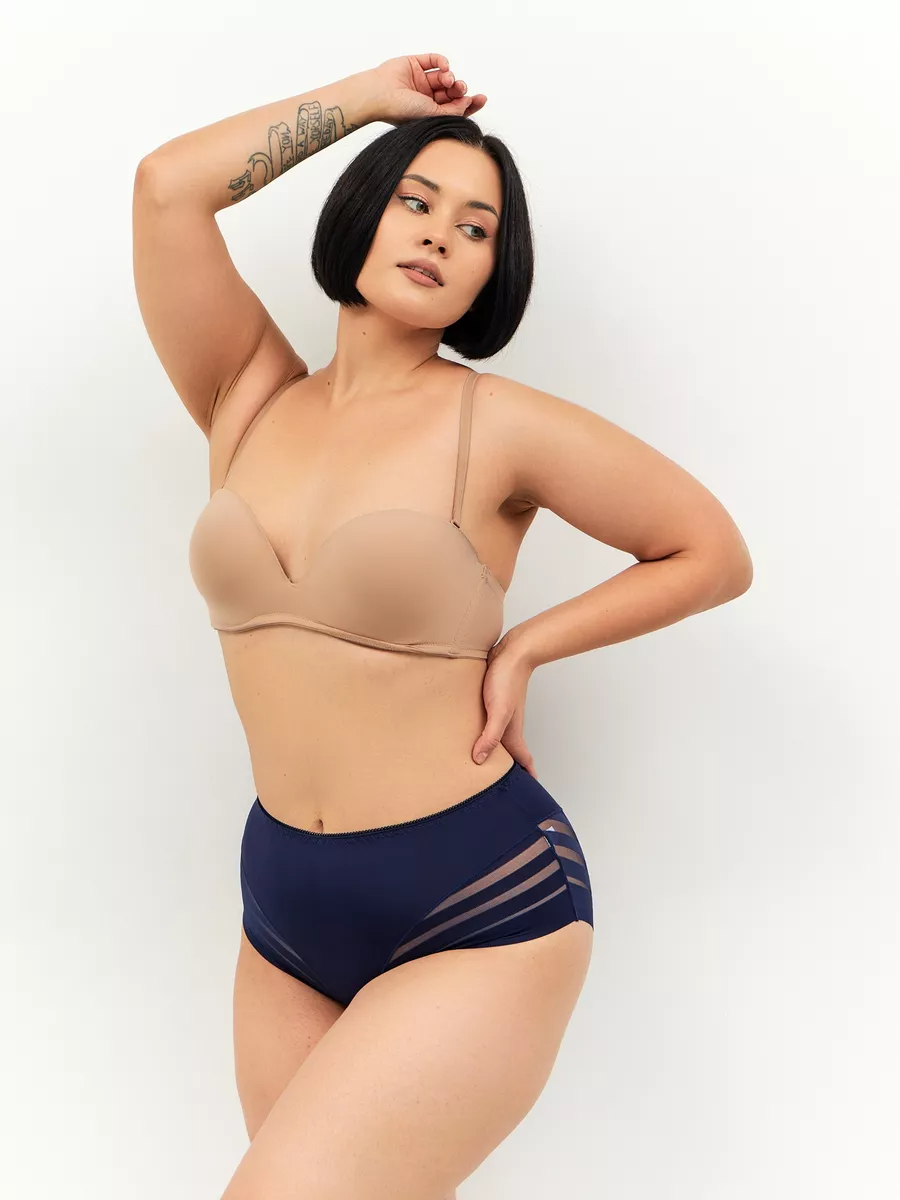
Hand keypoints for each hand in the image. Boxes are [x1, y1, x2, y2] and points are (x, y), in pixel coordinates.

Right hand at [367, 54, 486, 126]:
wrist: (380, 95)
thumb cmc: (402, 111)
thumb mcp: (432, 115)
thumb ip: (453, 111)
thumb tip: (468, 103)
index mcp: (429, 113)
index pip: (454, 108)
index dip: (469, 103)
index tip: (481, 98)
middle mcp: (425, 97)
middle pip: (451, 92)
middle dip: (459, 89)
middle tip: (461, 88)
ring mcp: (419, 81)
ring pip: (443, 76)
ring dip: (450, 77)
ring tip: (448, 80)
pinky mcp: (414, 64)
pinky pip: (433, 59)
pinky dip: (442, 61)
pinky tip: (445, 67)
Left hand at [472, 636, 537, 778]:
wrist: (511, 652)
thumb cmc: (506, 681)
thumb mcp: (498, 711)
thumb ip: (490, 736)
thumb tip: (480, 760)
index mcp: (513, 733)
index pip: (523, 760)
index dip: (526, 776)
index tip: (526, 794)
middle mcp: (508, 726)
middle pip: (510, 753)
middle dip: (508, 770)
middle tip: (499, 787)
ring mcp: (500, 715)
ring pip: (498, 739)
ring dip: (494, 752)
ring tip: (483, 766)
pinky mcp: (491, 704)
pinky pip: (488, 725)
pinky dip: (483, 734)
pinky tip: (471, 734)